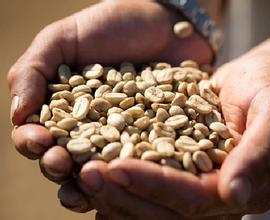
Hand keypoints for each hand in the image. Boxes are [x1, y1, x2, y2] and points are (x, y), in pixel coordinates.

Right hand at [8, 0, 211, 211]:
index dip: (33, 141)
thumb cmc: (111, 26)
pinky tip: (128, 179)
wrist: (165, 22)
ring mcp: (124, 138)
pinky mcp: (155, 140)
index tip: (38, 139)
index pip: (40, 134)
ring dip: (92, 182)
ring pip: (102, 170)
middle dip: (59, 166)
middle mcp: (92, 129)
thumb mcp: (63, 38)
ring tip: (89, 182)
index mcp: (65, 110)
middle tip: (61, 164)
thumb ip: (33, 71)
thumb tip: (19, 114)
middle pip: (69, 159)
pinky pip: (142, 163)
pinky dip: (134, 174)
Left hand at [75, 51, 269, 218]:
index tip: (116, 168)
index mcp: (242, 187)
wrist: (263, 77)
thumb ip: (259, 155)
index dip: (154, 186)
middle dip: (124, 193)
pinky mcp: (182, 169)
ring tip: (81, 174)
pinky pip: (148, 183)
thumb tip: (235, 195)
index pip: (192, 198)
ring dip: (115, 191)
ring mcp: (197, 183)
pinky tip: (93, 176)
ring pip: (151, 202)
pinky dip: (121, 183)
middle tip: (86, 174)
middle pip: (165, 208)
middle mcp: (216, 194)